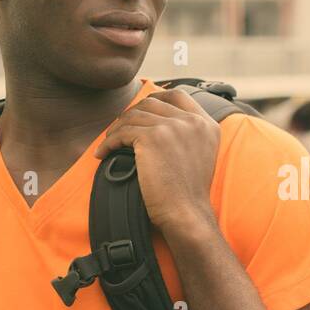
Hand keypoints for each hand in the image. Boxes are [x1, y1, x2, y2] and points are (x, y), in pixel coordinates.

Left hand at [93, 90, 221, 237]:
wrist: (187, 214)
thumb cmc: (188, 193)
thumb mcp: (199, 155)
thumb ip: (187, 134)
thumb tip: (158, 120)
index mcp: (206, 124)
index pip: (178, 95)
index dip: (155, 98)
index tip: (140, 110)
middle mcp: (192, 121)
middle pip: (152, 102)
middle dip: (131, 114)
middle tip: (119, 130)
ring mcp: (173, 127)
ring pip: (134, 115)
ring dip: (116, 128)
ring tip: (109, 143)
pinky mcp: (153, 138)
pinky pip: (122, 132)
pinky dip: (109, 143)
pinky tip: (103, 153)